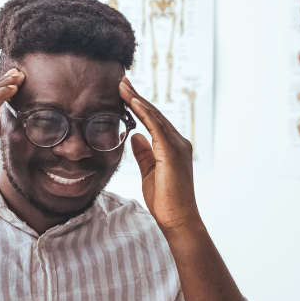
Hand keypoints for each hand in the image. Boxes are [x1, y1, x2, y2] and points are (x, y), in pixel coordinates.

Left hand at [119, 76, 199, 232]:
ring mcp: (177, 145)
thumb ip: (144, 153)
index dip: (138, 105)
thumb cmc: (166, 200)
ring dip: (137, 99)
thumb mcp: (149, 172)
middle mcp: (178, 142)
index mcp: (172, 147)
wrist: (178, 219)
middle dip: (136, 96)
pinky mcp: (172, 151)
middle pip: (154, 113)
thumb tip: (135, 136)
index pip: (153, 120)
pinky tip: (132, 101)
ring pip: (155, 115)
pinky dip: (144, 112)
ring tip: (122, 86)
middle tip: (121, 80)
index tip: (123, 92)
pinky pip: (156, 126)